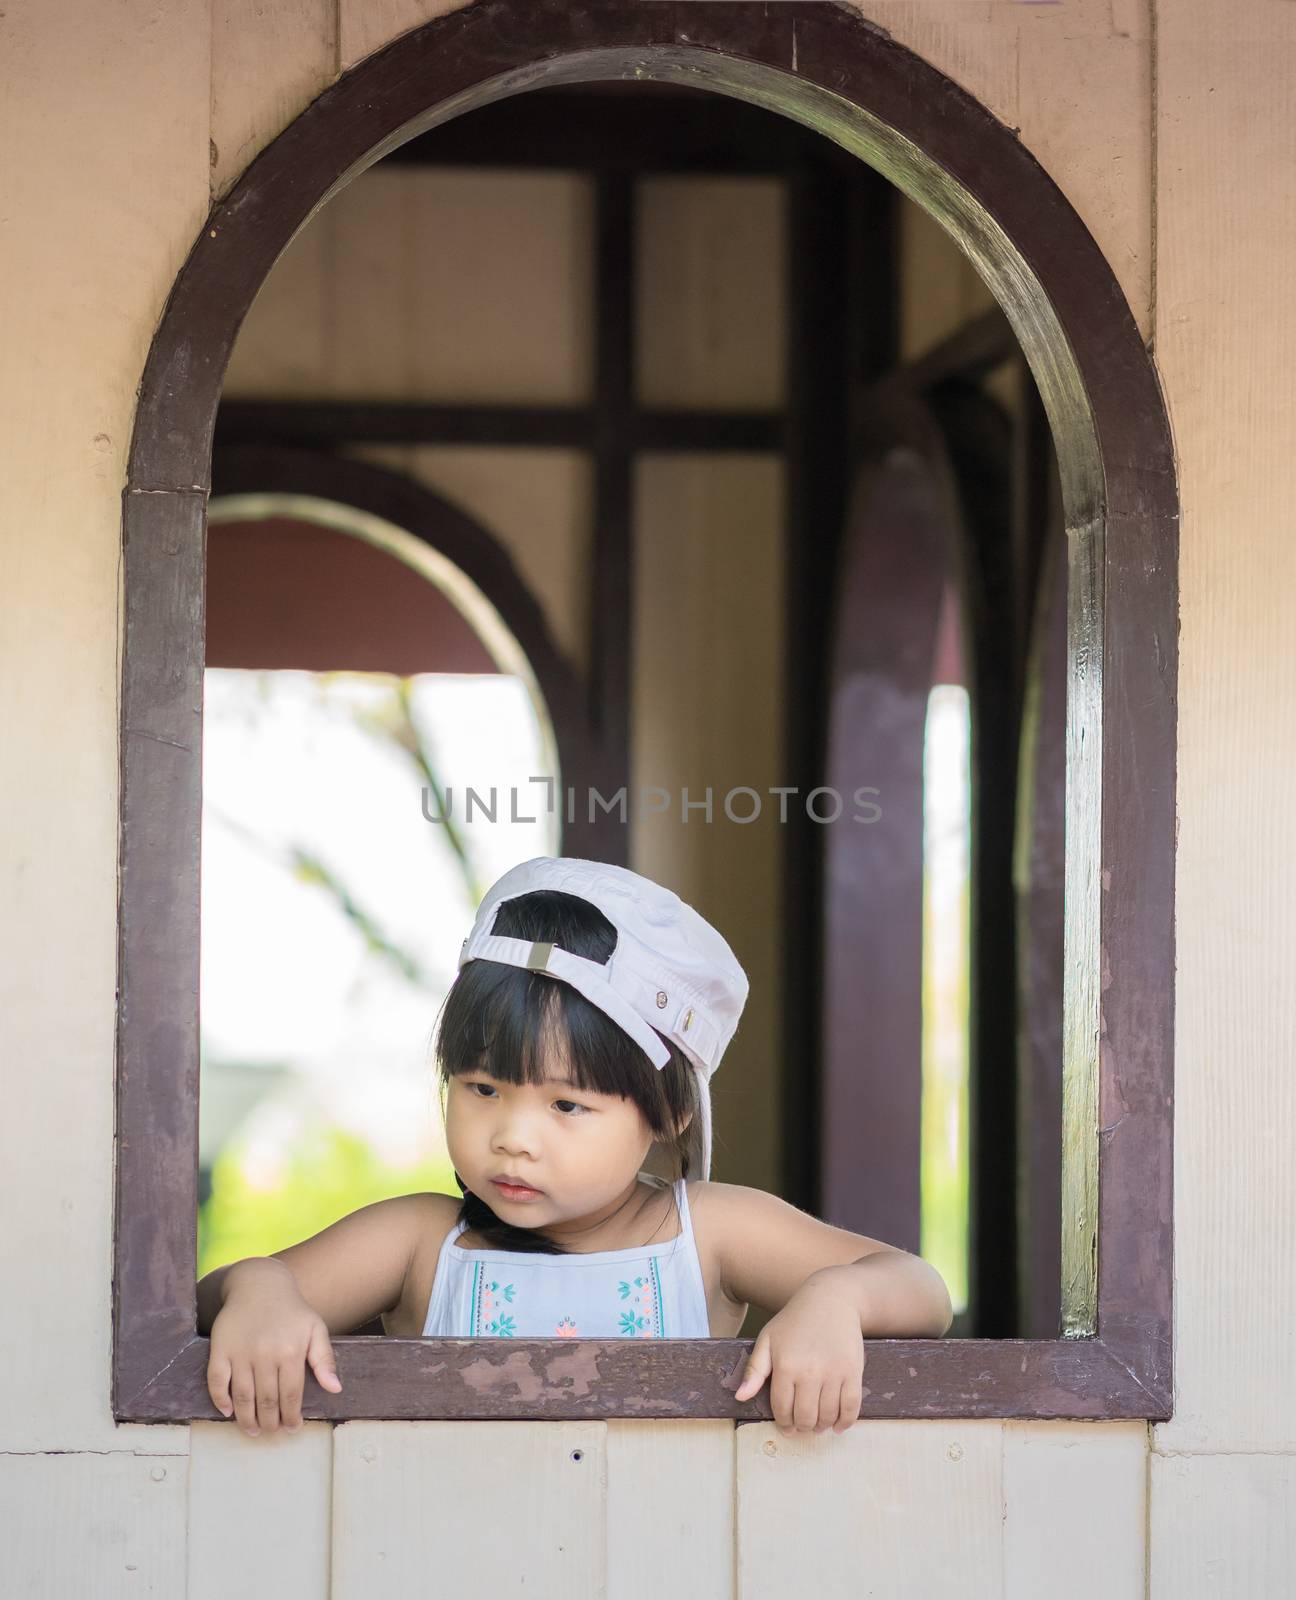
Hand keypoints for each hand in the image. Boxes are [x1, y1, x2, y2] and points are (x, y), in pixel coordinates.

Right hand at [206, 1259, 342, 1437]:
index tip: (293, 1428)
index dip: (292, 1416)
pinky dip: (220, 1400)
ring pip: (242, 1396)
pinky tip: (227, 1412)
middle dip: (270, 1423)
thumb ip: (324, 1359)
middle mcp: (266, 1353)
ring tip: (253, 1431)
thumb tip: (335, 1389)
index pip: (291, 1395)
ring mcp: (241, 1352)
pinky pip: (217, 1381)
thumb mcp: (315, 1328)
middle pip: (266, 1400)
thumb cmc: (291, 1311)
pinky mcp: (220, 1348)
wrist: (259, 1284)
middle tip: (271, 1433)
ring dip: (247, 1419)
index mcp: (291, 1351)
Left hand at [733, 1273, 863, 1435]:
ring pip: (827, 1415)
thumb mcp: (768, 1339)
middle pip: (805, 1417)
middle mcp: (810, 1371)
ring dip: (821, 1427)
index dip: (783, 1422)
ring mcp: (834, 1372)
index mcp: (786, 1365)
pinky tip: (838, 1426)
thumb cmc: (795, 1321)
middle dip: (801, 1427)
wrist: (831, 1299)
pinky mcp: (853, 1372)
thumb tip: (741, 1397)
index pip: (782, 1408)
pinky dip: (845, 1422)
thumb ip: (754, 1370)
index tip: (786, 1426)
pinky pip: (851, 1407)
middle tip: (801, 1427)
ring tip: (817, 1425)